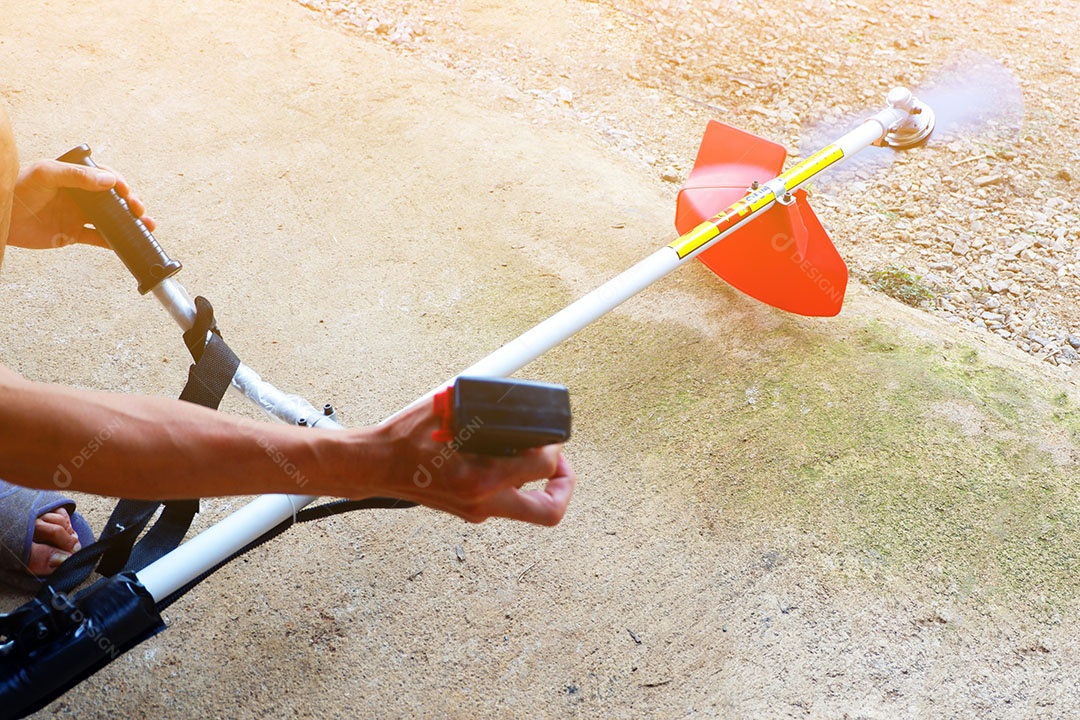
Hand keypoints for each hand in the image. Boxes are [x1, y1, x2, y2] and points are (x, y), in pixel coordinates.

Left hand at [8, 159, 154, 249]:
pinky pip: (99, 238)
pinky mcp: (73, 233)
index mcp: (75, 177)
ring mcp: (78, 215)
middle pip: (113, 198)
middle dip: (131, 203)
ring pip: (112, 219)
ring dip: (131, 222)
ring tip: (147, 225)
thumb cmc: (18, 190)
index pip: (104, 177)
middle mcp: (80, 195)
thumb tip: (109, 181)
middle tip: (139, 209)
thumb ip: (77, 176)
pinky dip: (115, 242)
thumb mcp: (46, 174)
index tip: (126, 192)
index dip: (119, 183)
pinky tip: (127, 243)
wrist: (2, 217)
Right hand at [370, 401, 575, 525]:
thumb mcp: (448, 411)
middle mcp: (482, 502)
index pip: (543, 468)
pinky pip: (508, 503)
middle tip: (560, 463)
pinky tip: (506, 460)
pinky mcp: (470, 512)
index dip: (556, 449)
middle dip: (564, 485)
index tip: (551, 436)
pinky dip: (516, 483)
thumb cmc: (404, 438)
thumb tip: (512, 394)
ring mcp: (477, 511)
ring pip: (529, 510)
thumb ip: (484, 407)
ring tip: (534, 456)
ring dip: (539, 484)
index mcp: (479, 479)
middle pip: (548, 511)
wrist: (375, 467)